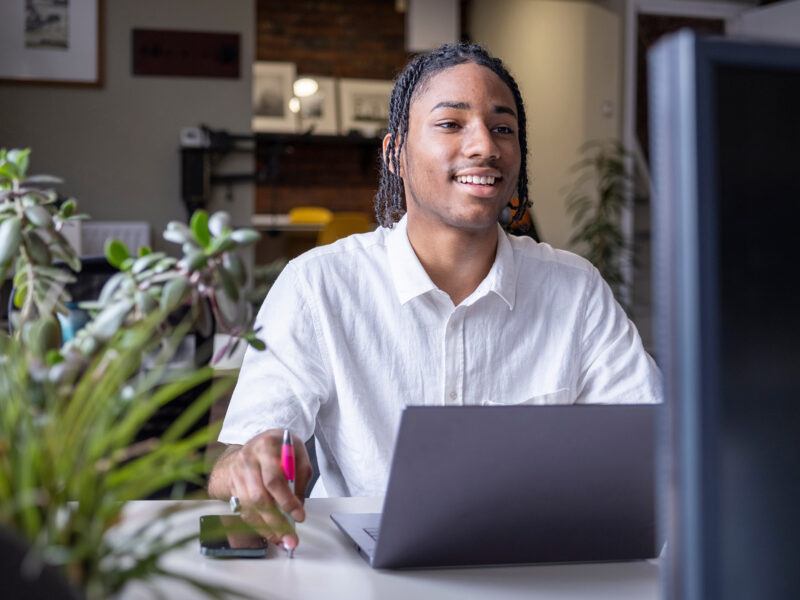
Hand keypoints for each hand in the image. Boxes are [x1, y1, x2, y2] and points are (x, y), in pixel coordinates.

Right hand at [209, 429, 312, 548]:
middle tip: (291, 537)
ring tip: (283, 540)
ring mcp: (237, 474)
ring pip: (250, 508)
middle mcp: (248, 461)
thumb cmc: (279, 448)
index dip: (287, 501)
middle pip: (259, 497)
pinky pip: (245, 511)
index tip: (299, 516)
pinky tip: (271, 533)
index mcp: (266, 448)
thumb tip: (299, 506)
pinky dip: (258, 525)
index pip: (274, 480)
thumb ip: (300, 476)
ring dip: (267, 528)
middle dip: (277, 522)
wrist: (255, 445)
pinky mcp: (233, 487)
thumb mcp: (297, 453)